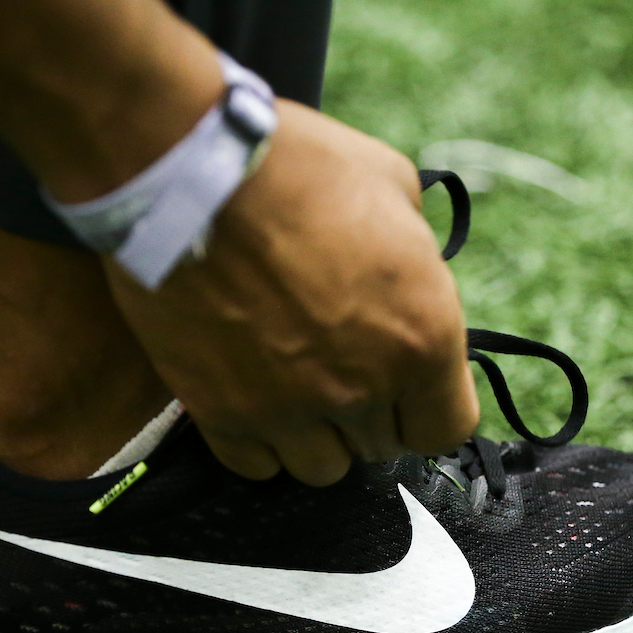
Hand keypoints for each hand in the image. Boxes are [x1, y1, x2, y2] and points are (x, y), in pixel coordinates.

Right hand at [104, 99, 478, 485]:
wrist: (187, 169)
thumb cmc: (292, 164)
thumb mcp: (391, 184)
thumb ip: (414, 249)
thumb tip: (407, 269)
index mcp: (419, 334)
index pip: (445, 428)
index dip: (427, 406)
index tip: (408, 386)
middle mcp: (360, 386)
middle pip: (380, 448)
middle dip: (369, 413)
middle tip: (342, 367)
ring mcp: (286, 407)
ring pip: (319, 468)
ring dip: (316, 436)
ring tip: (294, 389)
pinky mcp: (220, 412)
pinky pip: (253, 466)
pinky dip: (258, 443)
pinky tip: (251, 398)